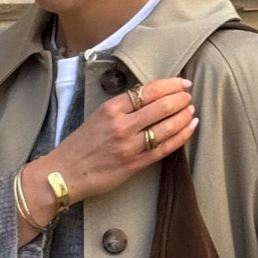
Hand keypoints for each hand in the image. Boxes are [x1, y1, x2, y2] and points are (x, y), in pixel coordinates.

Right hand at [17, 77, 195, 240]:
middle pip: (161, 106)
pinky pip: (164, 148)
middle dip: (181, 99)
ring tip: (192, 110)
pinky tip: (190, 128)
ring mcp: (129, 146)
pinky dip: (181, 136)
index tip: (182, 83)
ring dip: (184, 116)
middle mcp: (122, 125)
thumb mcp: (98, 116)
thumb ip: (122, 108)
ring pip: (166, 126)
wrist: (65, 174)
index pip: (148, 91)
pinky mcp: (134, 164)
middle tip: (189, 96)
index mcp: (111, 109)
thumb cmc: (81, 145)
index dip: (170, 85)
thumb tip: (151, 98)